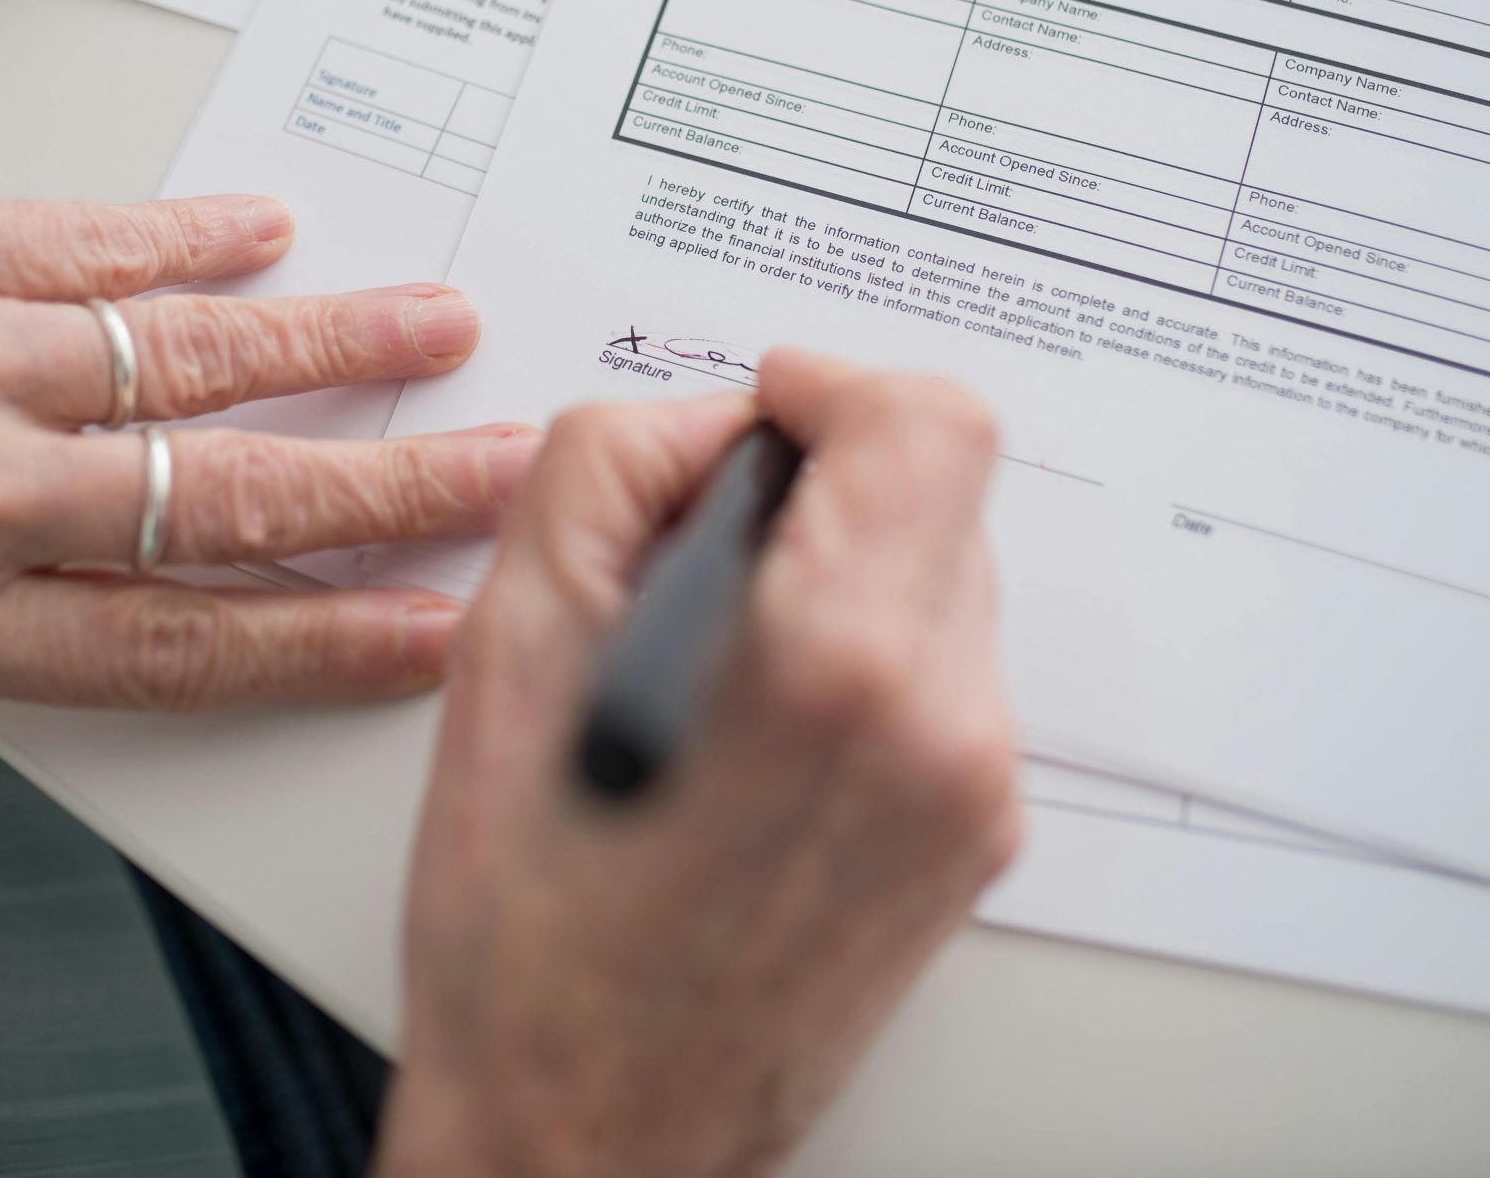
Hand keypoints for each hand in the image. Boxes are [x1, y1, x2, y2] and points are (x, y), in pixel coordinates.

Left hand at [0, 0, 538, 778]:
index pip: (175, 643)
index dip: (325, 639)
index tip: (428, 628)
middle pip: (232, 505)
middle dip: (394, 494)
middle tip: (506, 468)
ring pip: (204, 365)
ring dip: (340, 349)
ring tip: (443, 331)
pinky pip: (108, 249)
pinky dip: (202, 241)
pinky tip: (271, 234)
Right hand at [377, 349, 1020, 1177]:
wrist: (589, 1129)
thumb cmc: (530, 937)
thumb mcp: (510, 648)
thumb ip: (611, 468)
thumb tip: (704, 423)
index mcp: (835, 666)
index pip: (931, 424)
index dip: (834, 386)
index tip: (768, 413)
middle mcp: (941, 729)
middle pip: (944, 492)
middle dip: (826, 483)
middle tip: (705, 549)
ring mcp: (975, 795)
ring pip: (946, 578)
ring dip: (844, 569)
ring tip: (718, 655)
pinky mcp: (979, 841)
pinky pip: (944, 675)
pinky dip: (862, 654)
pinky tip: (755, 727)